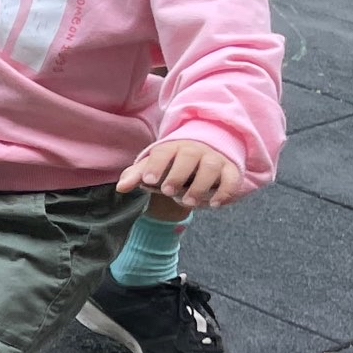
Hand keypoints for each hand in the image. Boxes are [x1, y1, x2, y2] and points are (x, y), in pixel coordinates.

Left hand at [118, 139, 245, 208]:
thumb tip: (121, 187)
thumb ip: (136, 176)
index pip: (163, 152)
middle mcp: (194, 150)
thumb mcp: (153, 168)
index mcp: (172, 147)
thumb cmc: (171, 164)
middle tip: (167, 191)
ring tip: (189, 202)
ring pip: (211, 166)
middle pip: (189, 156)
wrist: (202, 156)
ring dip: (201, 184)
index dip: (155, 165)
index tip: (148, 180)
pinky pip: (232, 178)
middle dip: (178, 173)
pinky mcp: (230, 169)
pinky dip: (226, 191)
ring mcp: (214, 158)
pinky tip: (214, 205)